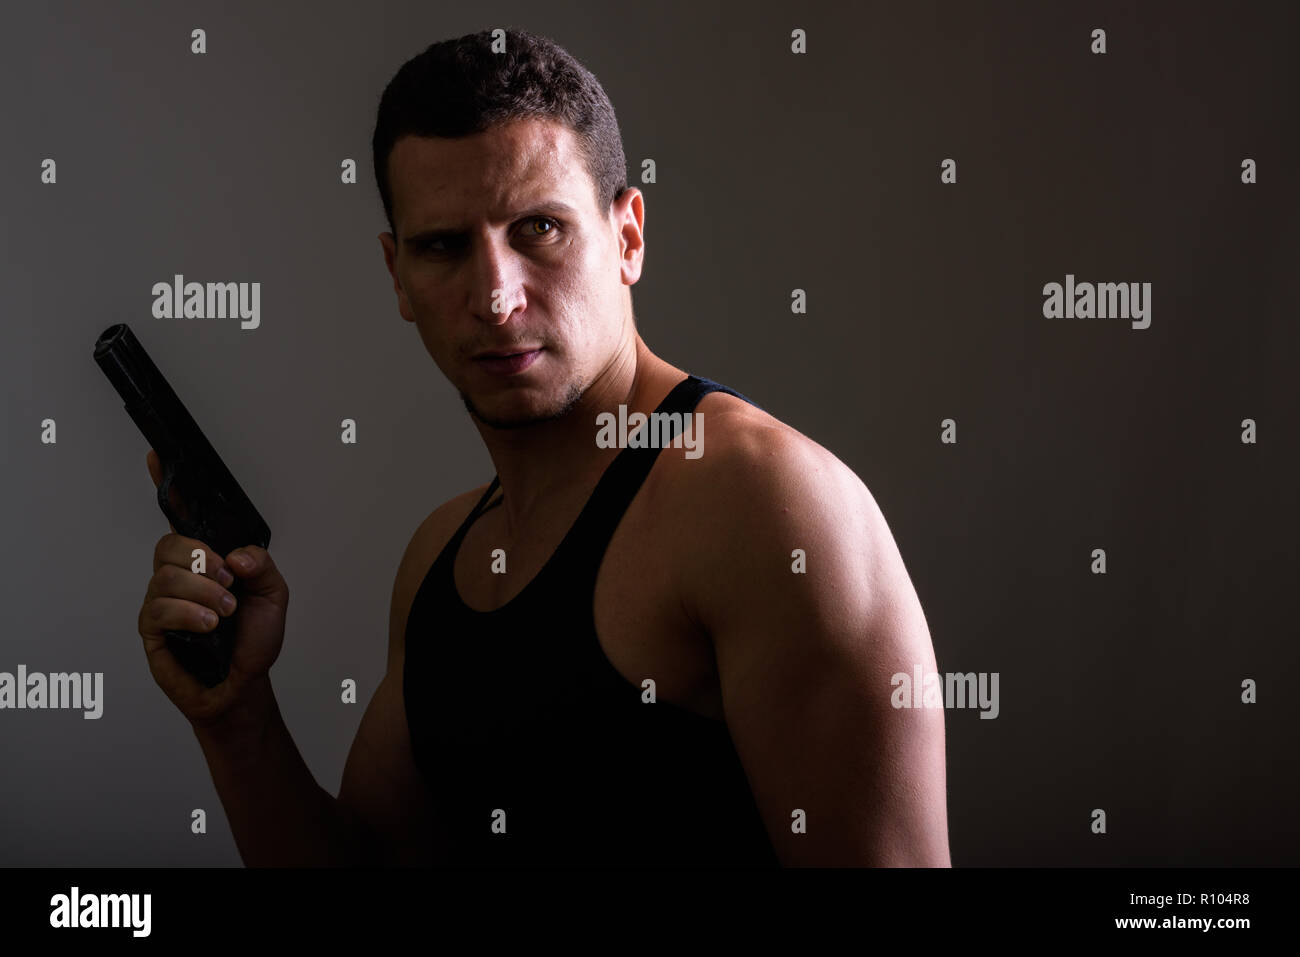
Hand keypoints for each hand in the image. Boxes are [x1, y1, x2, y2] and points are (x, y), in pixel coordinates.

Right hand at [138, 449, 289, 725]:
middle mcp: (180, 575)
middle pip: (171, 544)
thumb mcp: (274, 596)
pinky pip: (159, 607)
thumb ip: (262, 566)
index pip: (182, 517)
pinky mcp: (152, 628)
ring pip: (166, 576)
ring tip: (224, 613)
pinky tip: (208, 626)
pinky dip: (189, 613)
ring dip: (202, 593)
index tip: (157, 457)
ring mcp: (163, 600)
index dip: (168, 486)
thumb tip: (237, 555)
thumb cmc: (252, 641)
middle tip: (228, 582)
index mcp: (208, 560)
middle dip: (201, 560)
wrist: (242, 686)